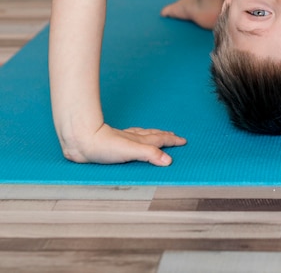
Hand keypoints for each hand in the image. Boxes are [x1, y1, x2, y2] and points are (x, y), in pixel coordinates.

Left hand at [61, 123, 186, 165]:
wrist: (82, 140)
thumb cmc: (104, 147)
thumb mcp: (131, 152)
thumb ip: (150, 155)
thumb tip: (168, 160)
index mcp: (140, 141)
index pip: (160, 140)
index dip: (172, 141)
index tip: (183, 141)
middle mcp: (134, 138)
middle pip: (154, 136)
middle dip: (166, 136)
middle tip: (175, 136)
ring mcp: (124, 138)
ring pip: (144, 135)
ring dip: (154, 135)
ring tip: (159, 134)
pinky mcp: (114, 141)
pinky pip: (132, 136)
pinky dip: (139, 136)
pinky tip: (134, 137)